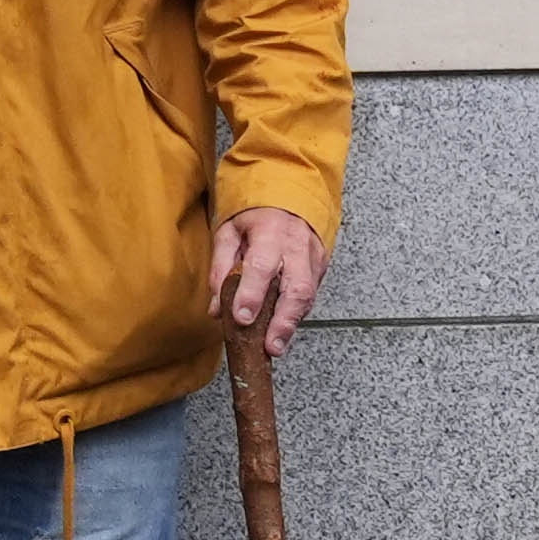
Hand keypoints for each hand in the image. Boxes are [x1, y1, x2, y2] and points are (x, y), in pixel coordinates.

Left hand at [211, 207, 327, 353]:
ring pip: (307, 295)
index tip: (242, 318)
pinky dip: (297, 314)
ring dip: (291, 324)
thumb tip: (217, 308)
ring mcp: (313, 256)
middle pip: (296, 288)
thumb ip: (221, 269)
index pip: (261, 266)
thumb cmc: (256, 214)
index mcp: (270, 231)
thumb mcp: (229, 232)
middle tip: (271, 347)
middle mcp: (296, 244)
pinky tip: (284, 328)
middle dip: (283, 321)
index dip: (252, 294)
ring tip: (276, 346)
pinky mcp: (321, 266)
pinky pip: (311, 294)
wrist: (290, 192)